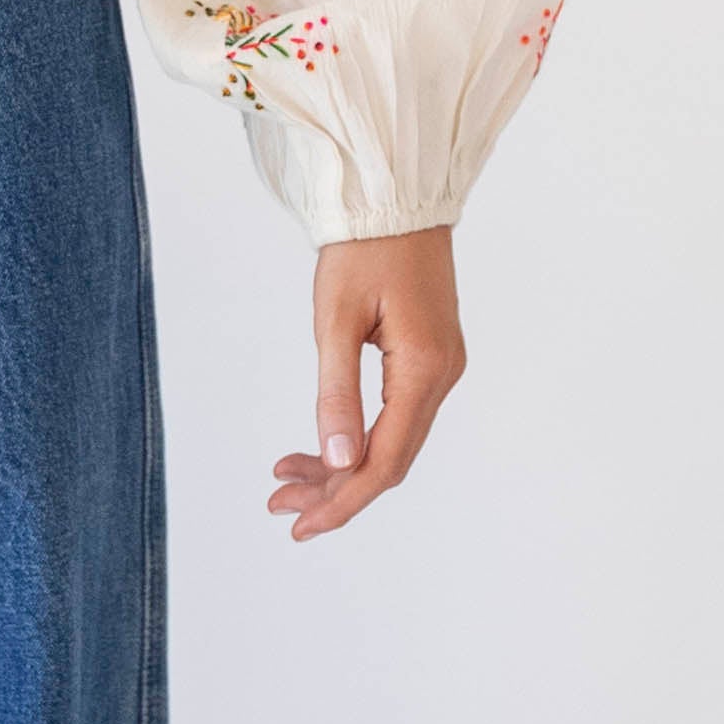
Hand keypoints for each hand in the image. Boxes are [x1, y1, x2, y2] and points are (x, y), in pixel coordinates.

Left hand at [268, 226, 462, 543]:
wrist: (395, 198)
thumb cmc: (363, 248)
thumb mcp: (336, 320)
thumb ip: (336, 394)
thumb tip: (338, 462)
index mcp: (425, 370)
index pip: (384, 461)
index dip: (343, 501)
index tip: (300, 525)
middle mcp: (443, 376)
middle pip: (391, 459)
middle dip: (335, 490)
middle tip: (280, 504)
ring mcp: (441, 368)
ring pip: (392, 441)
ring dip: (342, 467)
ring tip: (287, 479)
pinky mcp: (429, 358)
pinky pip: (397, 416)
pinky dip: (357, 438)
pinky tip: (321, 448)